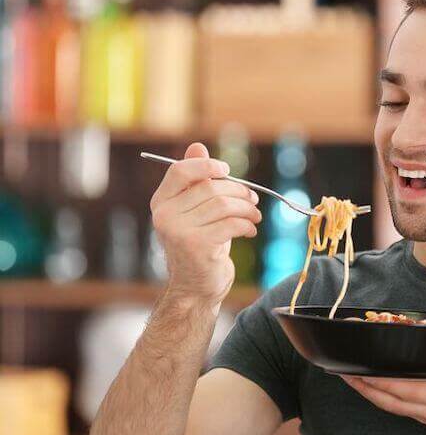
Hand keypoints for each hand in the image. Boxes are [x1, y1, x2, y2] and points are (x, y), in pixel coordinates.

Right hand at [150, 143, 261, 305]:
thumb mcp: (196, 211)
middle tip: (253, 199)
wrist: (196, 287)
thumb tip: (197, 146)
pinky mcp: (196, 245)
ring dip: (247, 208)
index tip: (227, 171)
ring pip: (223, 205)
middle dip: (239, 191)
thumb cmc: (200, 244)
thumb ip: (195, 180)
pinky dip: (247, 224)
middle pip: (210, 188)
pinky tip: (250, 230)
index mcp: (161, 202)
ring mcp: (178, 231)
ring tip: (255, 216)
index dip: (206, 166)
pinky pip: (231, 223)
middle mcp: (164, 215)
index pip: (179, 171)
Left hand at [342, 332, 425, 434]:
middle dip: (365, 387)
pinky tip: (374, 389)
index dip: (383, 382)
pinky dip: (383, 399)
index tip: (364, 372)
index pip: (408, 390)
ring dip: (369, 394)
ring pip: (392, 407)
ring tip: (351, 379)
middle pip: (391, 401)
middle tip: (344, 374)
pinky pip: (399, 409)